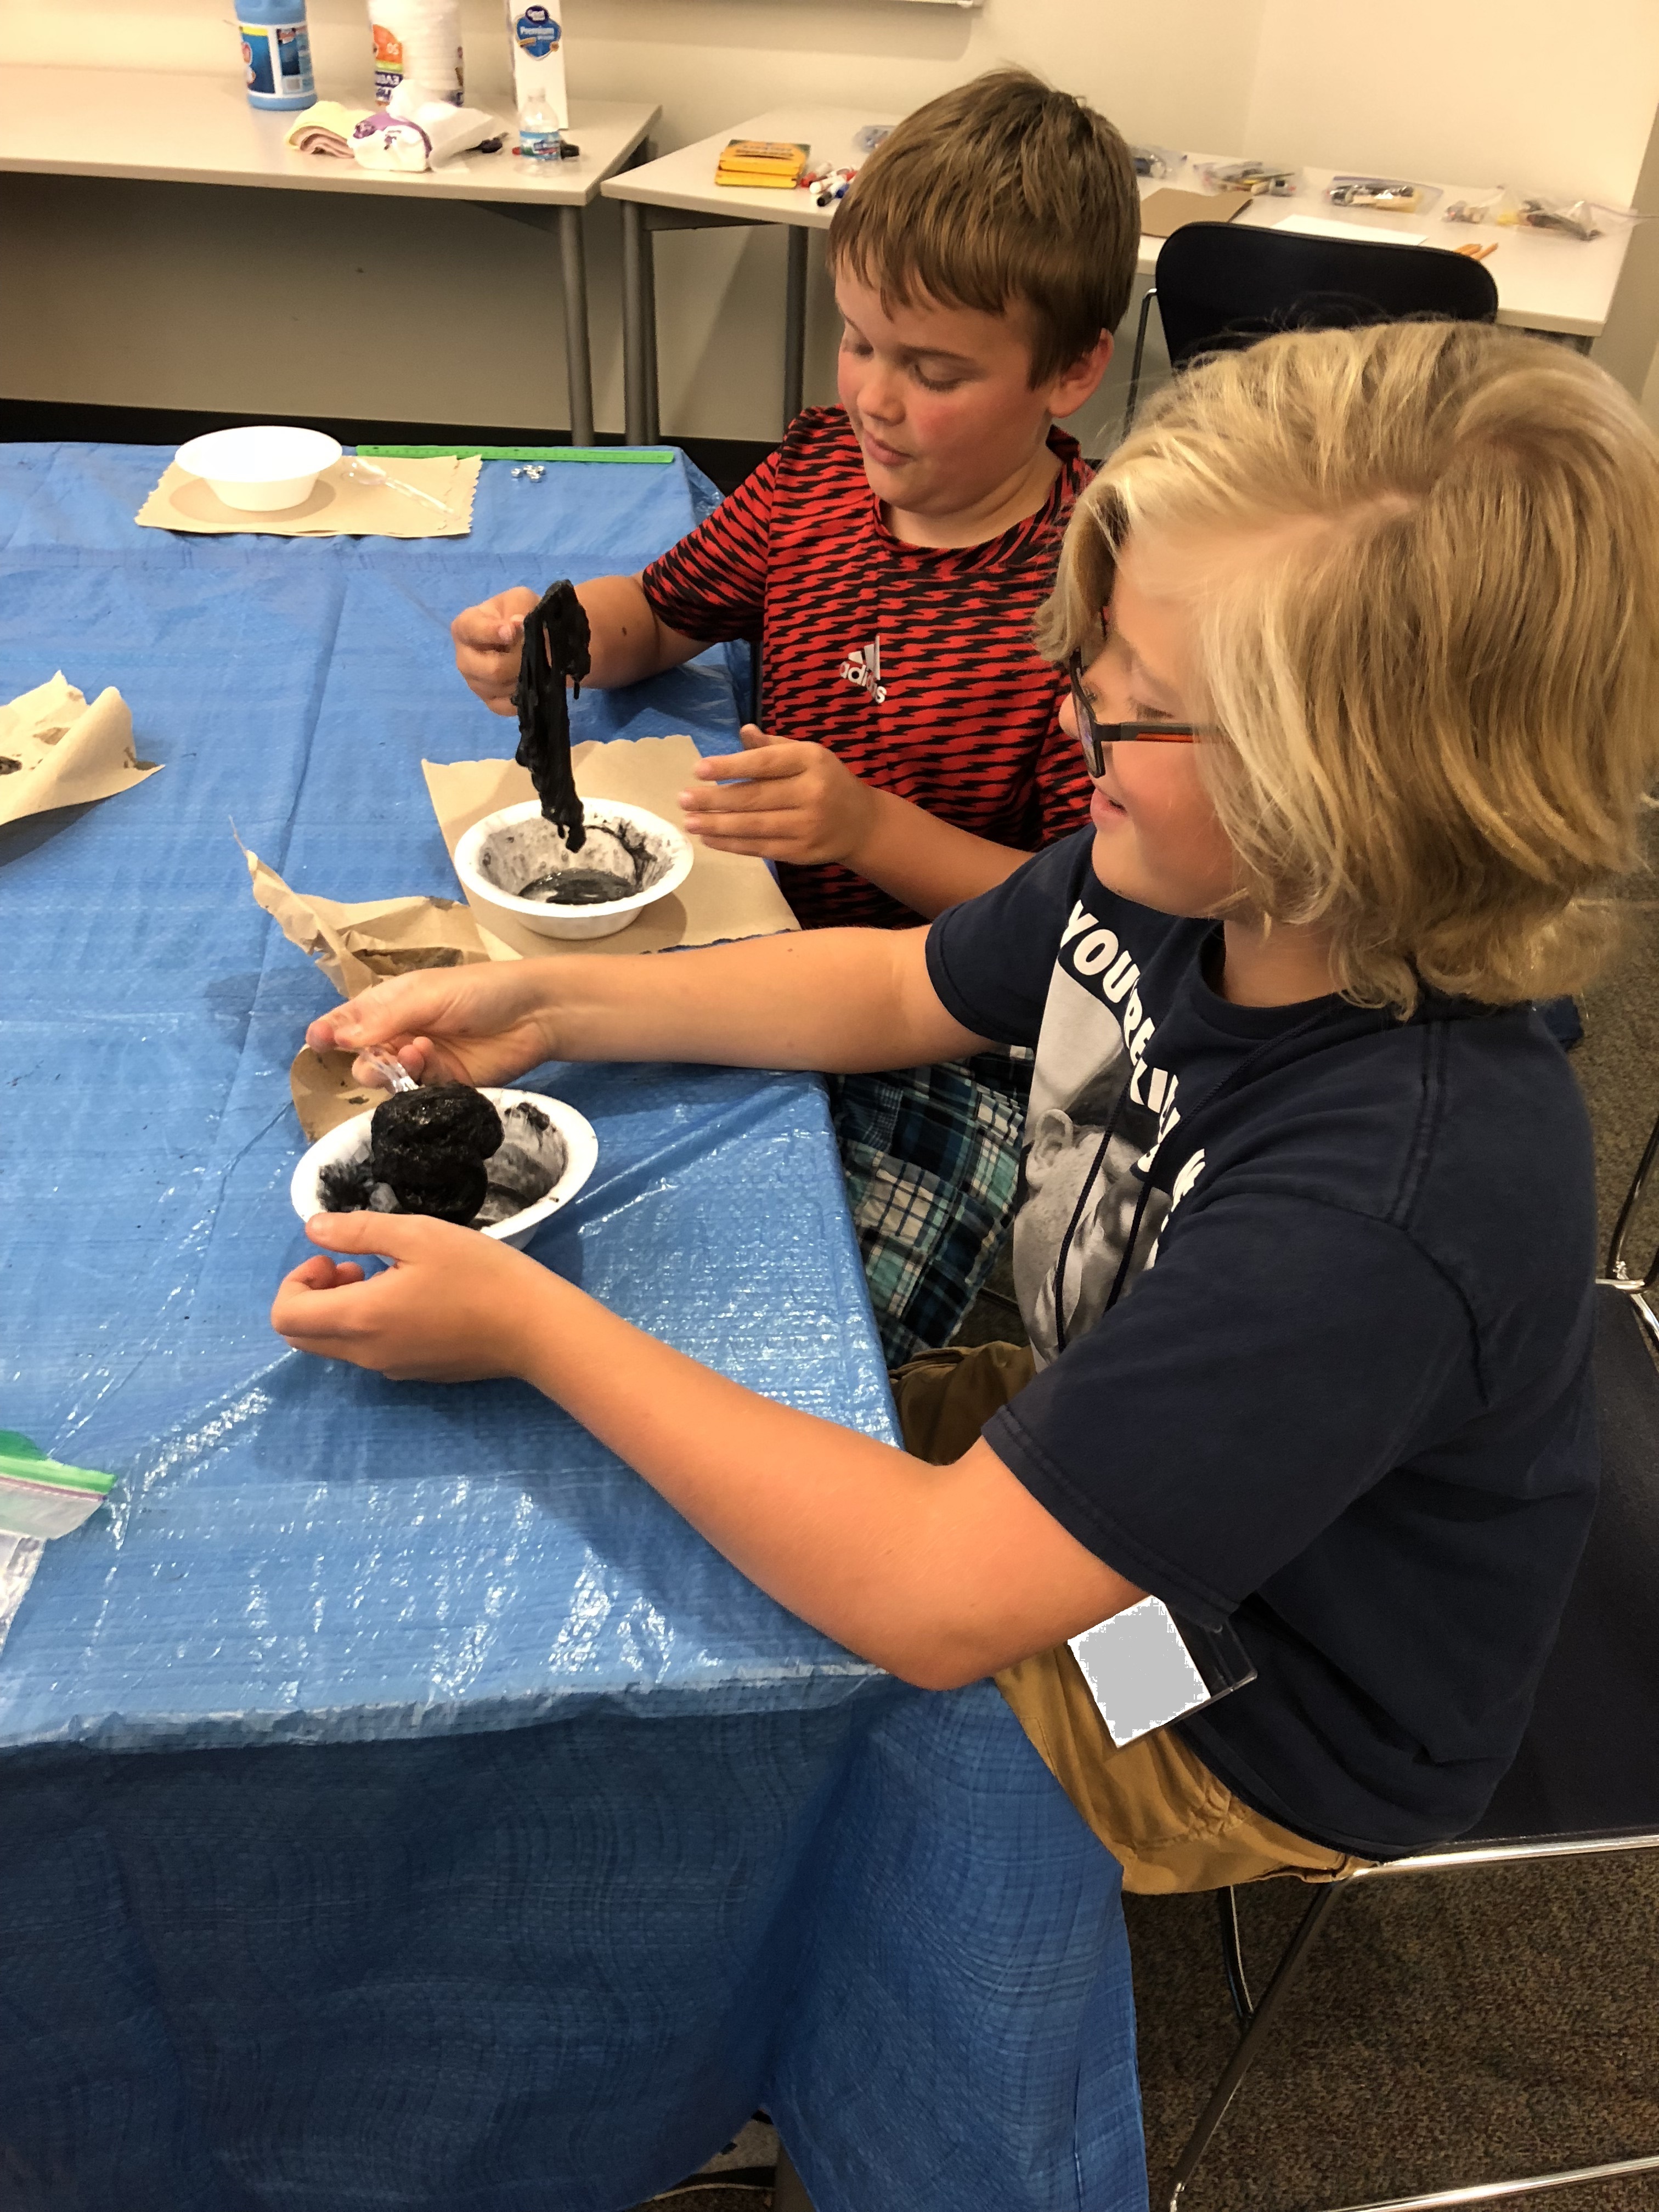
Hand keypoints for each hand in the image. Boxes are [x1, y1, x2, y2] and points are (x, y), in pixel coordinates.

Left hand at [272, 1211, 558, 1381]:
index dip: (295, 1281)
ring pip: (335, 1345)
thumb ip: (357, 1231)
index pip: (285, 1317)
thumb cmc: (480, 1275)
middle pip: (302, 1336)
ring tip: (390, 1277)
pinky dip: (370, 1325)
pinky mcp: (414, 1374)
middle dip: (313, 1296)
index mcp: (359, 1318)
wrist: (535, 1329)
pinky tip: (416, 1300)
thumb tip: (313, 1230)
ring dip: (343, 1308)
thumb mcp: (418, 1235)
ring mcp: (390, 1369)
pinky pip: (369, 1352)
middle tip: (355, 1267)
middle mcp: (365, 1354)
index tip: (337, 1258)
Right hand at [306, 963, 558, 1090]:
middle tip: (383, 1054)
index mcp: (389, 1006)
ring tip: (419, 1051)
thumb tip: (333, 1037)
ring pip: (389, 1081)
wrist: (535, 1014)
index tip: (318, 1043)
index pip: (347, 1023)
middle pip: (364, 1060)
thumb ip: (383, 1017)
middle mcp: (400, 1036)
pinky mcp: (445, 1087)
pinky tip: (433, 1062)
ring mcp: (423, 1064)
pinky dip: (420, 1081)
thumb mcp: (426, 994)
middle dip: (367, 1060)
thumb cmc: (479, 990)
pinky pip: (418, 1093)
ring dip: (395, 1070)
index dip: (329, 1034)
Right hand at [451, 586, 539, 714]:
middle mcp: (465, 659)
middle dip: (518, 661)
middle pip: (490, 670)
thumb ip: (518, 608)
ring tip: (537, 662)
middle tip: (535, 650)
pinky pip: (508, 705)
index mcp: (465, 628)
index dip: (492, 633)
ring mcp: (476, 684)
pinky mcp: (491, 702)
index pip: (471, 631)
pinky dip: (524, 693)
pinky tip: (533, 680)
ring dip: (525, 675)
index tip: (512, 631)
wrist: (536, 636)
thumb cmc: (521, 613)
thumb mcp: (521, 600)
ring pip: (502, 688)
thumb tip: (516, 626)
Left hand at [679, 725, 879, 864]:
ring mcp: (808, 826)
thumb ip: (773, 746)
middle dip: (714, 800)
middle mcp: (812, 793)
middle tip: (683, 799)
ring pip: (754, 827)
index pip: (765, 763)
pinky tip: (710, 838)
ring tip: (689, 821)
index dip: (730, 767)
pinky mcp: (802, 852)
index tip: (698, 770)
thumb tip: (743, 732)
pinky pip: (761, 848)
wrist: (861, 822)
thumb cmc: (825, 781)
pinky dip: (732, 844)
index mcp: (811, 760)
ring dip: (717, 825)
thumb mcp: (806, 755)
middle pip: (755, 798)